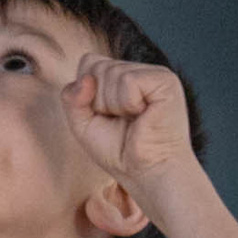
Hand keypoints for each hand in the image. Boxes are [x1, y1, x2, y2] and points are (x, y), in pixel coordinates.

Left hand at [63, 56, 195, 189]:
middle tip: (122, 122)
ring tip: (134, 121)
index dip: (88, 93)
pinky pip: (128, 80)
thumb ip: (72, 97)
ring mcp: (155, 74)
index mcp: (124, 77)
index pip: (89, 62)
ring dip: (114, 105)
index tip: (106, 117)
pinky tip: (144, 116)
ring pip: (112, 72)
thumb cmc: (120, 153)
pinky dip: (128, 104)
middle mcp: (141, 71)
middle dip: (100, 101)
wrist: (148, 175)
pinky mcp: (166, 82)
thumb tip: (86, 78)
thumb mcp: (83, 123)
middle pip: (97, 66)